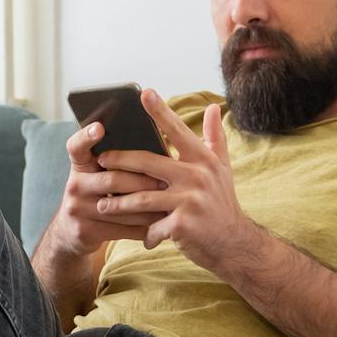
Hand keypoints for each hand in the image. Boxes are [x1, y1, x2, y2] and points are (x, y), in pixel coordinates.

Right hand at [44, 120, 168, 259]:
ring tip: (170, 203)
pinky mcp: (86, 231)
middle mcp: (75, 185)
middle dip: (141, 181)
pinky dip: (143, 226)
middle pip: (111, 179)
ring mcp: (77, 209)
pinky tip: (160, 223)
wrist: (74, 231)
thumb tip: (155, 146)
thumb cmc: (99, 194)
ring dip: (147, 206)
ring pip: (120, 206)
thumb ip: (117, 162)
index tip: (100, 127)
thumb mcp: (98, 175)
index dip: (86, 136)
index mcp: (80, 165)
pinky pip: (121, 228)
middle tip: (165, 182)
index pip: (76, 146)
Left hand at [96, 89, 259, 271]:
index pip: (177, 130)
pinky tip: (139, 236)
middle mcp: (197, 177)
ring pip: (142, 197)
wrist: (235, 244)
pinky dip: (145, 233)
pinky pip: (152, 226)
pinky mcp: (183, 225)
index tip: (143, 93)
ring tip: (102, 204)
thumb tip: (214, 107)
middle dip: (119, 161)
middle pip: (147, 163)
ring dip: (119, 202)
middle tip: (100, 162)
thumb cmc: (222, 203)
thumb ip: (215, 138)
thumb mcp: (222, 169)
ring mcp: (190, 201)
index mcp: (204, 160)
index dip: (160, 111)